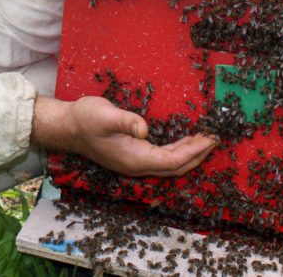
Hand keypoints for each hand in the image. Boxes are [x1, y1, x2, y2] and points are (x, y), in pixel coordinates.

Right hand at [32, 95, 214, 176]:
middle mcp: (137, 165)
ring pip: (170, 165)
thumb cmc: (84, 119)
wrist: (66, 126)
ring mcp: (134, 163)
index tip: (210, 139)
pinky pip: (162, 159)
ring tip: (205, 140)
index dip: (193, 151)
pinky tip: (184, 141)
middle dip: (197, 155)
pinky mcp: (132, 156)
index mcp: (134, 158)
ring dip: (189, 154)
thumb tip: (144, 129)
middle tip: (215, 139)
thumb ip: (125, 121)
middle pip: (175, 167)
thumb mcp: (104, 115)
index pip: (172, 160)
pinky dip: (178, 152)